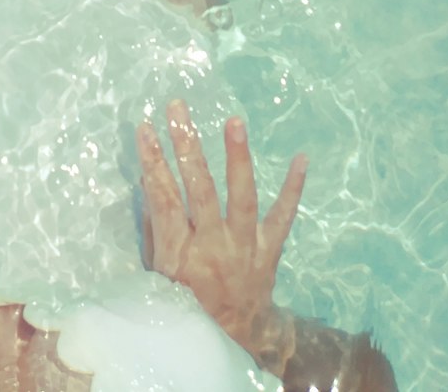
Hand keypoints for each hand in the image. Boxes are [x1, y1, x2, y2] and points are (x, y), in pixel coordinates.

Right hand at [137, 100, 306, 354]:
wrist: (232, 338)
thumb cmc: (185, 302)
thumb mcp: (158, 272)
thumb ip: (156, 225)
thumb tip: (148, 176)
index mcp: (180, 255)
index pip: (163, 199)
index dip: (153, 163)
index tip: (146, 127)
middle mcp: (213, 248)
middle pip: (200, 190)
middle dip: (187, 146)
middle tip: (179, 108)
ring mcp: (245, 247)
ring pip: (242, 198)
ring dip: (238, 158)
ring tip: (234, 121)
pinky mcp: (270, 249)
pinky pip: (283, 217)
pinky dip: (294, 189)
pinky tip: (302, 158)